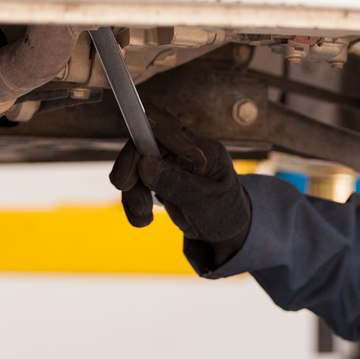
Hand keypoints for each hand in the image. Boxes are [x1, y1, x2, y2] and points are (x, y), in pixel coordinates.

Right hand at [109, 105, 250, 247]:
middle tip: (137, 204)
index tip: (130, 140)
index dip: (144, 125)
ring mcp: (171, 165)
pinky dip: (136, 206)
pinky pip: (138, 186)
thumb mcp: (204, 204)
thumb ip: (175, 184)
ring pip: (136, 169)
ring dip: (134, 196)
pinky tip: (144, 221)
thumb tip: (143, 163)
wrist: (229, 233)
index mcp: (204, 150)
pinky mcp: (161, 179)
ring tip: (144, 220)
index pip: (169, 128)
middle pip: (144, 147)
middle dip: (133, 174)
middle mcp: (185, 152)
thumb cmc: (226, 216)